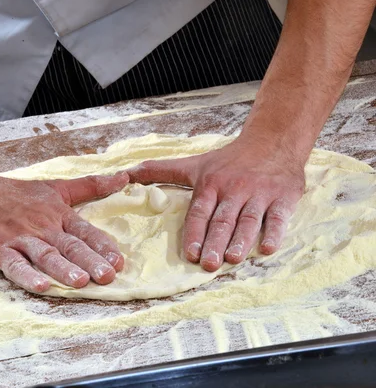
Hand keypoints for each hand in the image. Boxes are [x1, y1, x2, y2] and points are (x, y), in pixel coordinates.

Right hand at [0, 170, 128, 292]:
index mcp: (59, 214)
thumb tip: (124, 178)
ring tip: (81, 282)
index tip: (119, 260)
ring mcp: (22, 239)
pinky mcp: (2, 251)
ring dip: (63, 269)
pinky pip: (16, 265)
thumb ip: (91, 185)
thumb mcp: (58, 187)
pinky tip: (41, 286)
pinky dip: (28, 276)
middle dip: (90, 261)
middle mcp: (44, 227)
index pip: (85, 231)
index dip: (102, 245)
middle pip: (70, 245)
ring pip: (46, 255)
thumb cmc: (18, 193)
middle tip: (108, 276)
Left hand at [128, 136, 304, 271]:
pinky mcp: (282, 197)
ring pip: (248, 219)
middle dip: (215, 242)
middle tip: (208, 264)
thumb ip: (160, 170)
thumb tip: (125, 173)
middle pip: (223, 219)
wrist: (271, 142)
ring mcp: (259, 193)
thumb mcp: (194, 163)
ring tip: (232, 259)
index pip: (201, 211)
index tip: (191, 253)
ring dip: (241, 240)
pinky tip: (267, 248)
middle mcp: (234, 189)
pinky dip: (274, 232)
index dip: (195, 232)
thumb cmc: (228, 159)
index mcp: (211, 184)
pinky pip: (278, 217)